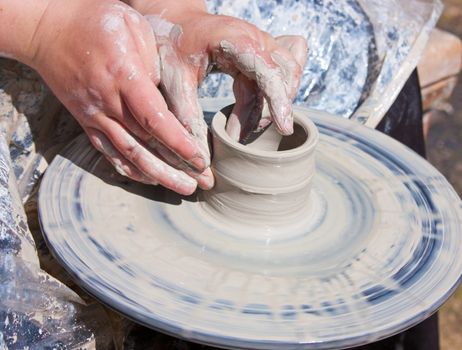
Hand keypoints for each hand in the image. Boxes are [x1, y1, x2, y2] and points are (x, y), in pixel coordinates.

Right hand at [27, 0, 212, 194]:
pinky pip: (109, 152)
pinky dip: (130, 169)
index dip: (178, 142)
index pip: (155, 119)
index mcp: (124, 77)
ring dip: (159, 176)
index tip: (200, 159)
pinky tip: (150, 180)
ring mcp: (95, 115)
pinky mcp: (86, 121)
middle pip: (148, 143)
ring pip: (130, 154)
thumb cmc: (95, 21)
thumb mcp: (133, 26)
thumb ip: (154, 63)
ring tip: (184, 188)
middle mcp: (109, 102)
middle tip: (204, 183)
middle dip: (178, 166)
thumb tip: (166, 96)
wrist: (48, 29)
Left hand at [135, 1, 306, 140]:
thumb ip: (187, 119)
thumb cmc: (171, 48)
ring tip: (243, 130)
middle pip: (281, 79)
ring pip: (286, 77)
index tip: (284, 129)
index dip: (278, 100)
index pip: (267, 70)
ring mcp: (263, 42)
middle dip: (266, 113)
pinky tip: (264, 107)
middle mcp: (256, 38)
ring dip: (271, 107)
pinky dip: (279, 91)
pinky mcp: (264, 49)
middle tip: (238, 138)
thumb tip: (202, 160)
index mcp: (234, 39)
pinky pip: (285, 69)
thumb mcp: (173, 83)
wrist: (174, 22)